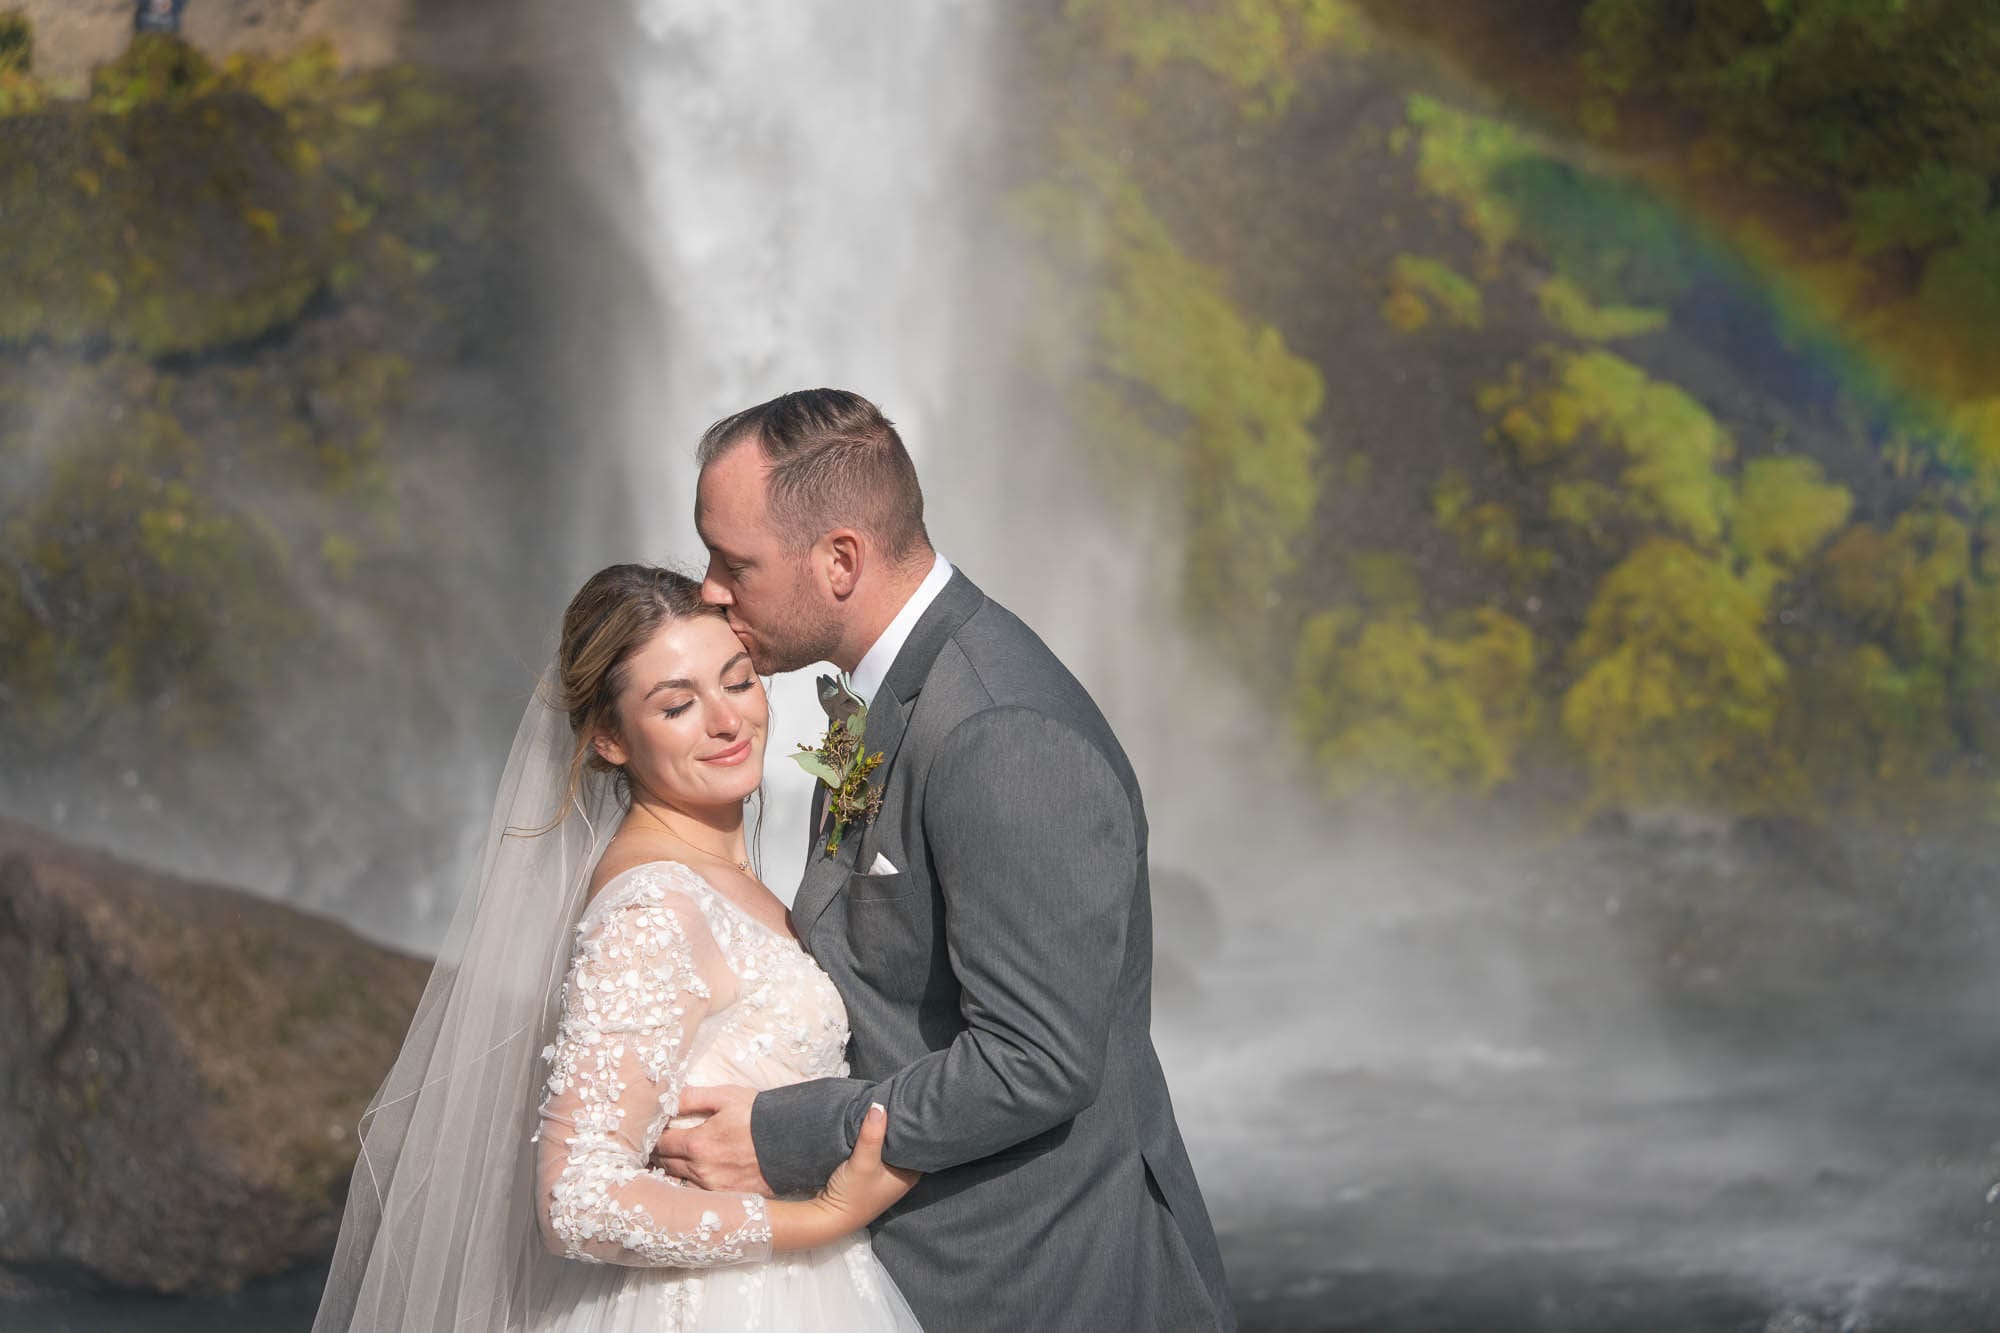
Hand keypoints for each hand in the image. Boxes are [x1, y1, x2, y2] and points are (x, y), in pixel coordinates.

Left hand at [652, 1085, 773, 1195]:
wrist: (794, 1141)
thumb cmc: (759, 1115)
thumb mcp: (726, 1097)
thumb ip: (692, 1097)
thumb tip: (666, 1096)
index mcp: (697, 1144)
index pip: (660, 1143)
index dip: (652, 1136)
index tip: (649, 1131)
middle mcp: (701, 1170)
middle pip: (665, 1165)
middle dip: (658, 1154)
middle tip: (654, 1145)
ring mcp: (714, 1188)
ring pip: (679, 1181)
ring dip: (672, 1170)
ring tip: (672, 1159)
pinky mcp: (727, 1198)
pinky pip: (698, 1194)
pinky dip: (691, 1184)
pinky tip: (693, 1174)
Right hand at [816, 1102, 920, 1228]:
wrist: (828, 1216)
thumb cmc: (853, 1194)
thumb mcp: (864, 1162)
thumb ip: (872, 1135)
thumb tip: (879, 1105)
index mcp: (909, 1176)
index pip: (922, 1148)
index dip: (920, 1129)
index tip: (917, 1108)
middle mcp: (900, 1176)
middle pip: (905, 1146)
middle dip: (901, 1128)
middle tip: (901, 1102)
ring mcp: (884, 1177)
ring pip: (890, 1148)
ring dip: (886, 1134)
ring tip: (888, 1107)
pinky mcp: (869, 1175)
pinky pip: (877, 1152)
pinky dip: (875, 1141)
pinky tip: (872, 1125)